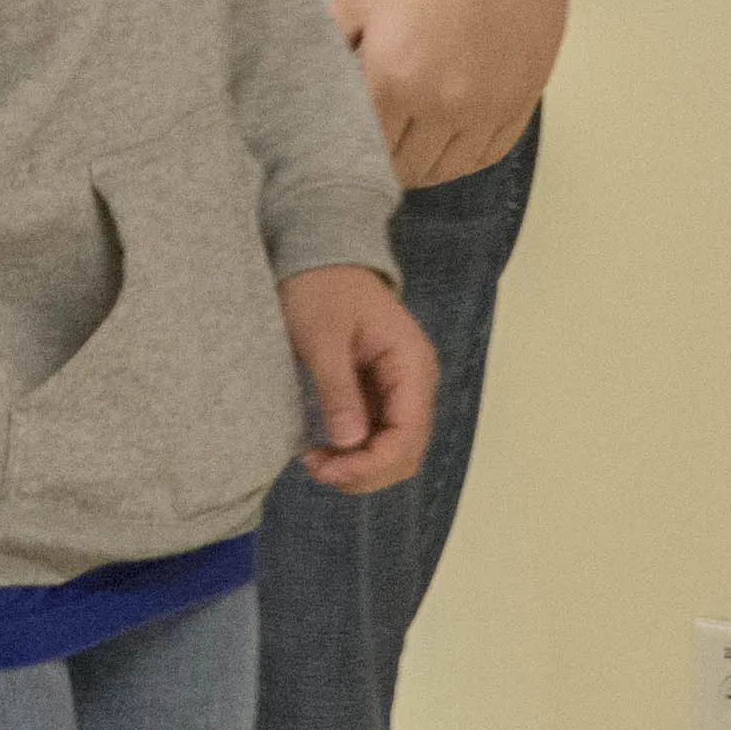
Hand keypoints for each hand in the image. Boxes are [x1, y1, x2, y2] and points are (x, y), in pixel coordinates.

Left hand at [284, 264, 438, 493]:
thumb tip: (350, 442)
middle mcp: (415, 382)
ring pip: (394, 451)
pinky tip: (323, 450)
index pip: (408, 435)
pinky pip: (378, 436)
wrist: (319, 258)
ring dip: (360, 467)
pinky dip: (354, 453)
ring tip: (315, 461)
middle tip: (315, 467)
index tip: (328, 469)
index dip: (372, 463)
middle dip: (365, 471)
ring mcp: (399, 390)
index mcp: (411, 364)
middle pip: (406, 452)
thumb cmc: (320, 289)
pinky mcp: (381, 394)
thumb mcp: (323, 337)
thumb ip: (338, 389)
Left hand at [327, 0, 570, 187]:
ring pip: (447, 170)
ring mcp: (485, 111)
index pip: (363, 152)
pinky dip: (464, 156)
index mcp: (392, 83)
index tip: (345, 149)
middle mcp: (441, 109)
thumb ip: (329, 50)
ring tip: (413, 146)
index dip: (350, 155)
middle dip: (385, 165)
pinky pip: (487, 155)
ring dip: (425, 166)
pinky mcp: (519, 104)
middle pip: (406, 170)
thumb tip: (315, 92)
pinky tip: (451, 141)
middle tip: (377, 147)